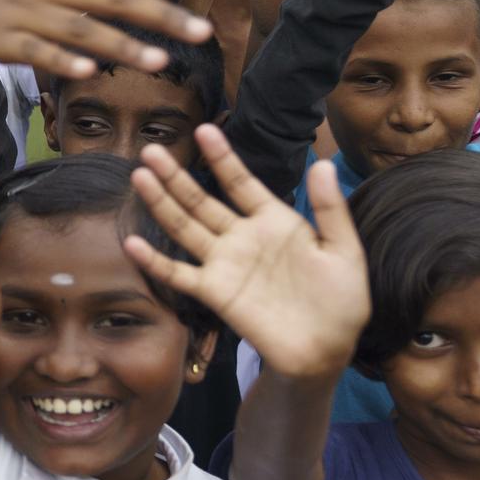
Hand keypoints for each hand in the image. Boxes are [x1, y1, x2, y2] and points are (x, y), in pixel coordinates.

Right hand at [124, 126, 368, 378]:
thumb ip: (329, 209)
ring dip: (162, 204)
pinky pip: (179, 274)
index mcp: (274, 221)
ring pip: (185, 228)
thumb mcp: (345, 250)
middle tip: (152, 151)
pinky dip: (155, 261)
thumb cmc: (341, 300)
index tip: (204, 130)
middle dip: (176, 176)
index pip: (241, 182)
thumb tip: (323, 164)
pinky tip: (135, 244)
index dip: (223, 158)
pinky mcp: (215, 293)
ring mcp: (225, 264)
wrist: (328, 348)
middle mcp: (242, 237)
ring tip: (140, 177)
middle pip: (202, 201)